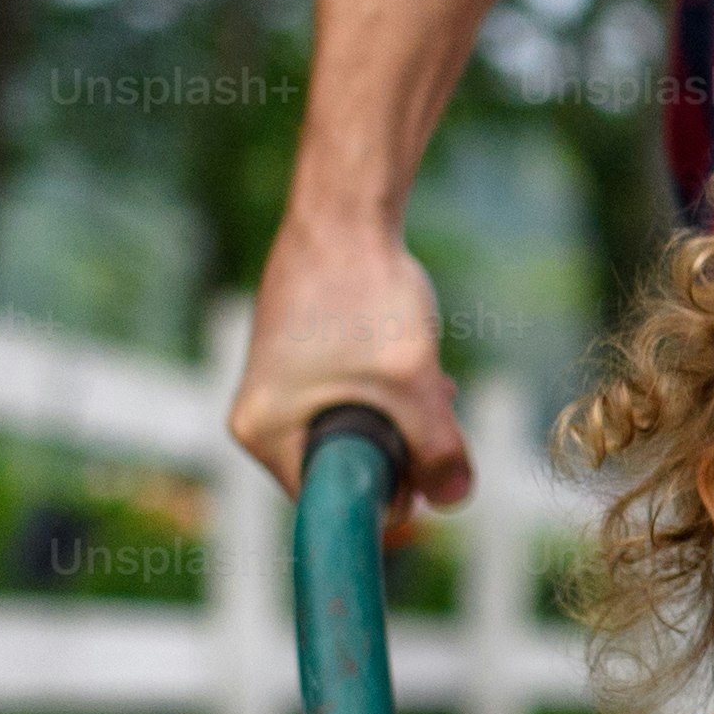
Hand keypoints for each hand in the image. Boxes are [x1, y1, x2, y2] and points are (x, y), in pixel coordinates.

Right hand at [227, 198, 476, 519]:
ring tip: (437, 389)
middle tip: (440, 423)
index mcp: (263, 432)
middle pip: (343, 472)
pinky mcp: (298, 365)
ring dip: (402, 424)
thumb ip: (438, 448)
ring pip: (354, 435)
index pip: (329, 501)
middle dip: (400, 455)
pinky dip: (388, 397)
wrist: (345, 212)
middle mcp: (257, 417)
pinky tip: (419, 370)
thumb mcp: (411, 382)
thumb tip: (457, 497)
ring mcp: (275, 388)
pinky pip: (348, 405)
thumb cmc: (364, 294)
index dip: (387, 498)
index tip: (431, 474)